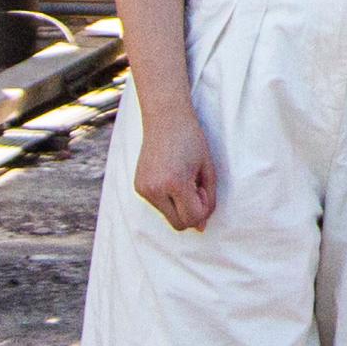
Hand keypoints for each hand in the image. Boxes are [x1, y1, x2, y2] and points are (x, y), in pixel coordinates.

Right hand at [132, 98, 218, 231]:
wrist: (165, 117)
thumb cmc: (191, 139)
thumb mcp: (207, 168)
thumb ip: (208, 198)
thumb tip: (200, 228)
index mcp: (175, 183)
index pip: (192, 218)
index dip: (204, 209)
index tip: (203, 188)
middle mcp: (155, 189)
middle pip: (179, 224)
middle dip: (191, 212)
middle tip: (195, 186)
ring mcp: (143, 189)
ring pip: (168, 216)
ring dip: (180, 205)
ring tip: (183, 179)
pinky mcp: (138, 187)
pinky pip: (158, 206)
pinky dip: (169, 199)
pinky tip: (172, 177)